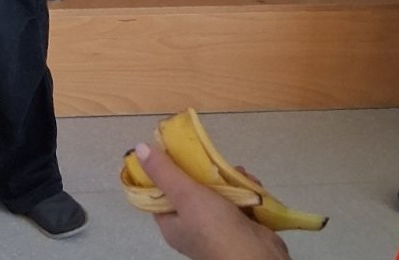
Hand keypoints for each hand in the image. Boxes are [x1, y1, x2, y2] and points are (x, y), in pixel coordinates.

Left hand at [136, 144, 291, 259]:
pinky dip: (244, 190)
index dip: (163, 171)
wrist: (260, 258)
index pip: (159, 193)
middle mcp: (191, 226)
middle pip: (190, 188)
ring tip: (238, 172)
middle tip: (210, 159)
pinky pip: (237, 200)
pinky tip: (252, 185)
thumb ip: (164, 172)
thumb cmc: (216, 229)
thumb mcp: (185, 195)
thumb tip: (139, 149)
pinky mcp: (239, 225)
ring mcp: (216, 227)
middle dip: (203, 171)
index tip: (172, 150)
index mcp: (172, 224)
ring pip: (216, 192)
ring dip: (229, 179)